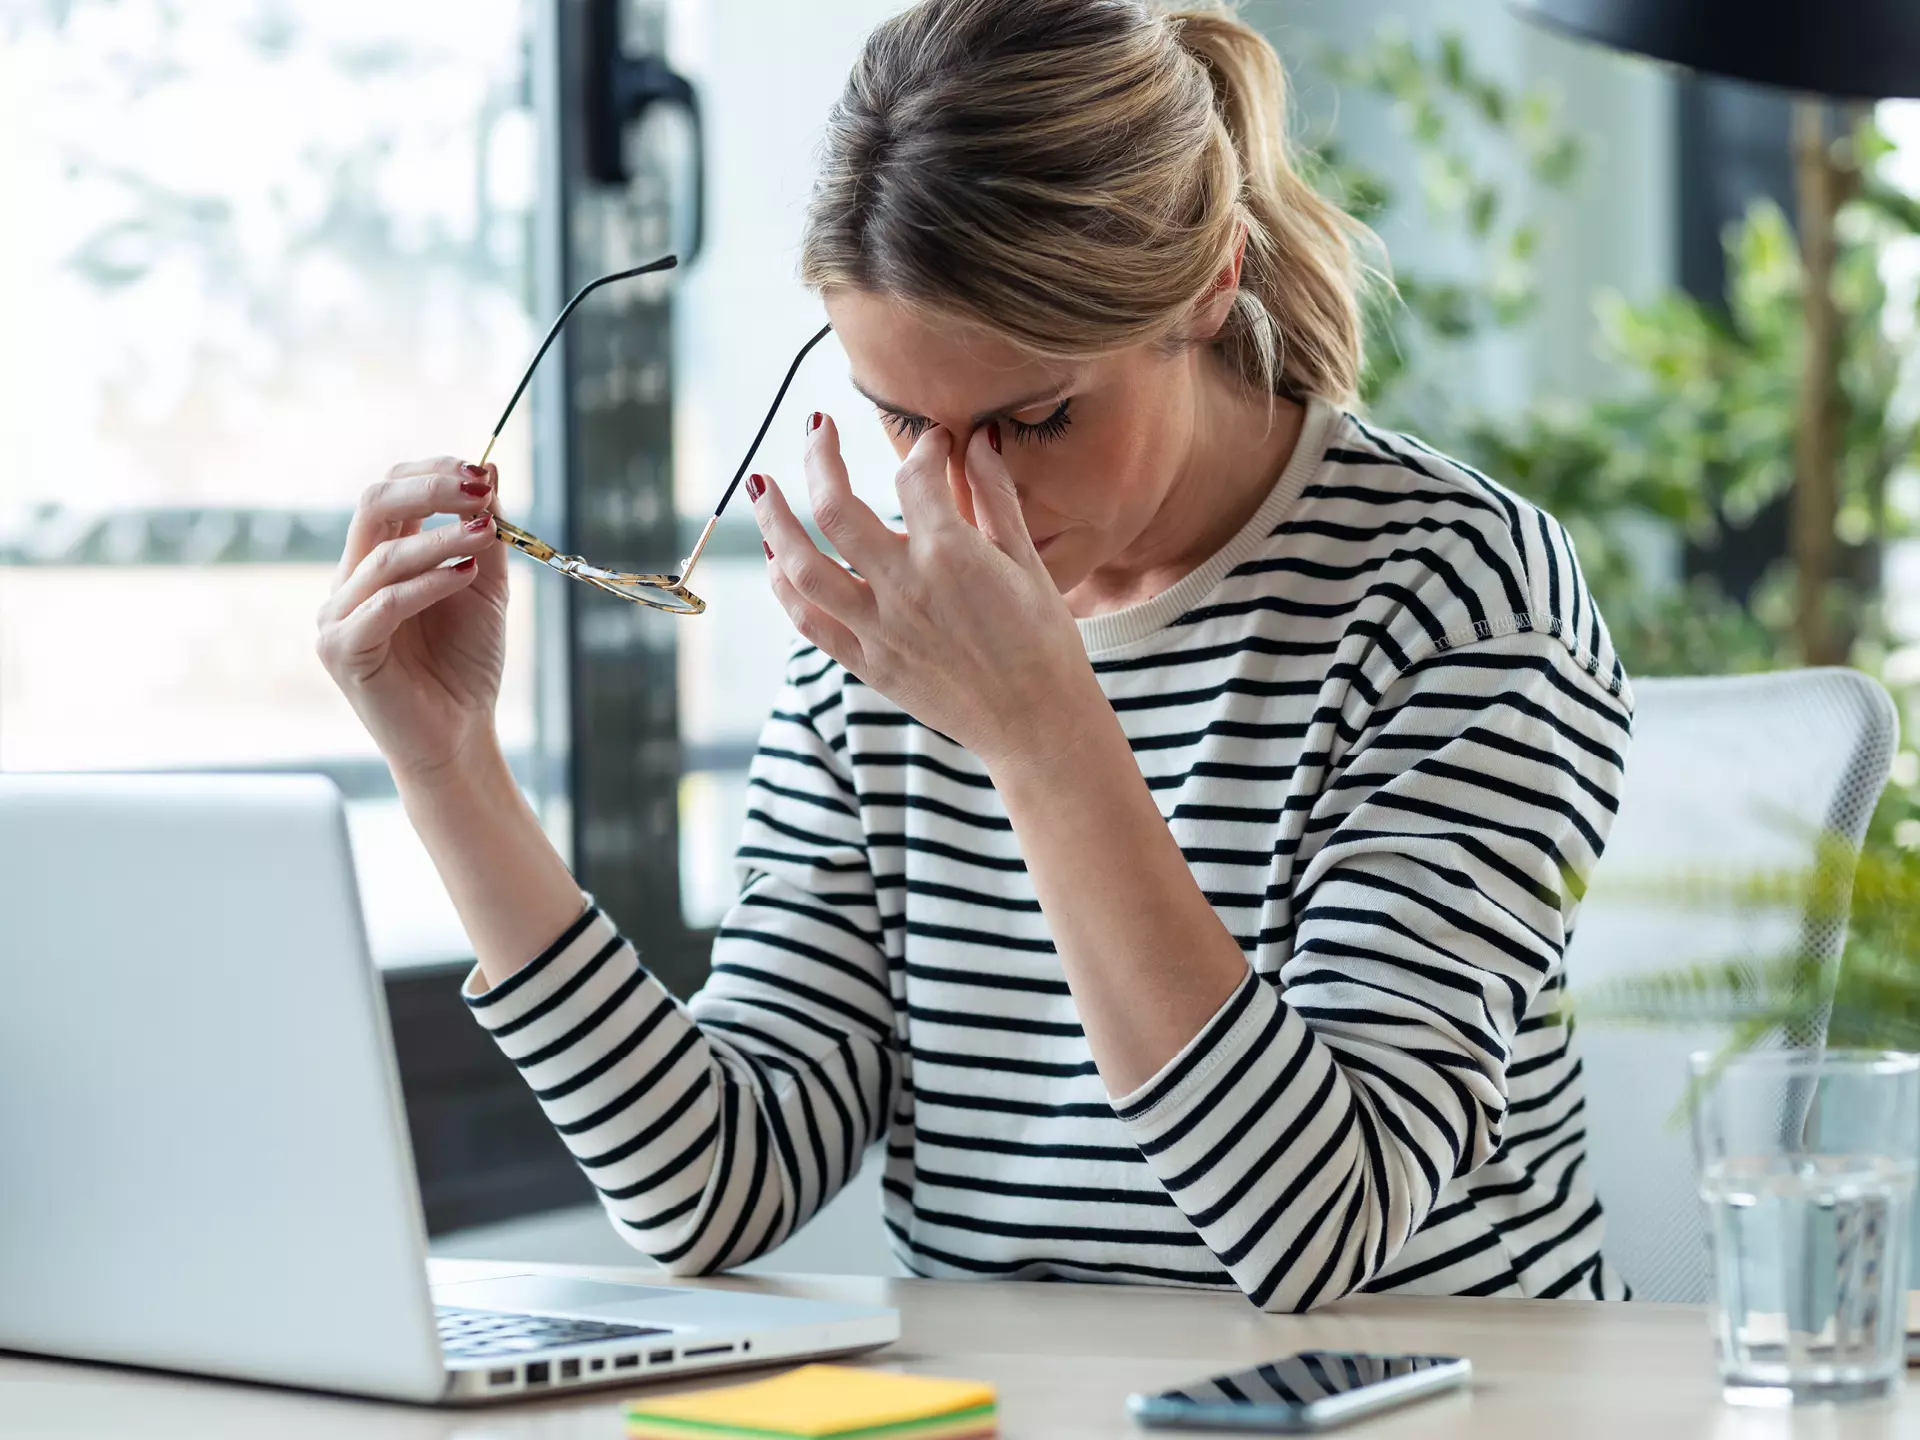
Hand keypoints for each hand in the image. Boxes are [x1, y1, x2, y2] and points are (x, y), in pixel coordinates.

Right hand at [315, 457, 508, 786]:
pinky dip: (429, 583)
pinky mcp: (343, 650)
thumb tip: (491, 469)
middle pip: (373, 504)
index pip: (389, 491)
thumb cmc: (466, 663)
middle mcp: (349, 580)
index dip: (432, 473)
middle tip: (480, 488)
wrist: (458, 735)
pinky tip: (467, 575)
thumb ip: (484, 532)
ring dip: (442, 537)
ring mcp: (338, 615)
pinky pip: (385, 603)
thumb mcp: (484, 586)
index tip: (481, 470)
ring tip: (487, 533)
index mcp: (375, 559)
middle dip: (429, 488)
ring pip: (384, 554)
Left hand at [750, 419, 1106, 774]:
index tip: (934, 443)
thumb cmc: (1044, 643)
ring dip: (774, 521)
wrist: (1037, 724)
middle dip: (818, 456)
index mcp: (950, 554)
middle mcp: (904, 587)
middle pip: (834, 507)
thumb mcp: (1028, 562)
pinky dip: (785, 589)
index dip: (924, 447)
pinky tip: (777, 562)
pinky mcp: (869, 664)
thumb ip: (996, 496)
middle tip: (816, 428)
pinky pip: (810, 622)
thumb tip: (982, 438)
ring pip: (802, 567)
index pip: (914, 476)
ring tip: (762, 487)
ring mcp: (879, 629)